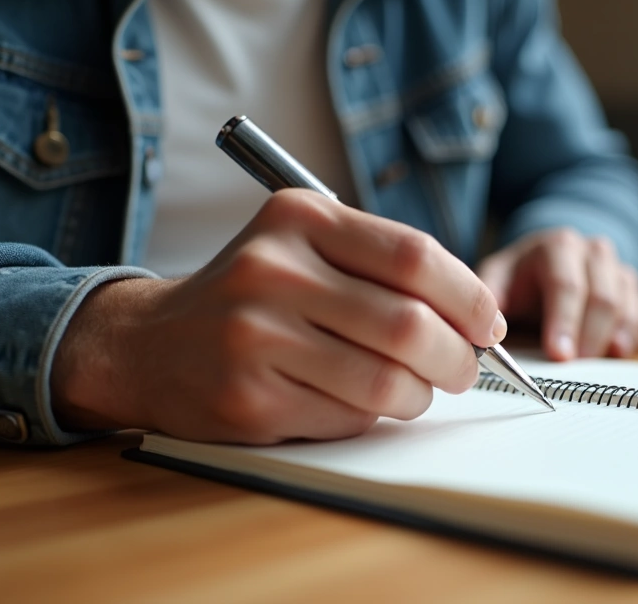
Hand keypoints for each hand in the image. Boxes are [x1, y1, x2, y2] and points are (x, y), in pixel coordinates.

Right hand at [51, 189, 504, 443]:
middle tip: (462, 369)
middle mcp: (273, 270)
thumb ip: (381, 265)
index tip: (490, 325)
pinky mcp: (248, 399)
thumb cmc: (251, 294)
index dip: (469, 297)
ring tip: (412, 390)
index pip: (414, 256)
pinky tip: (353, 403)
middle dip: (456, 358)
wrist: (148, 344)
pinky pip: (347, 419)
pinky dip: (370, 419)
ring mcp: (255, 337)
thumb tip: (476, 317)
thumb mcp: (303, 245)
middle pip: (409, 325)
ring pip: (386, 382)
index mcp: (299, 219)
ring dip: (418, 396)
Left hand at [477, 228, 637, 360]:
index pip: (566, 285)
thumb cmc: (520, 279)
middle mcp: (595, 253)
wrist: (549, 264)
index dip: (564, 321)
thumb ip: (488, 298)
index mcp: (558, 247)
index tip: (559, 354)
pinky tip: (622, 349)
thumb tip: (482, 327)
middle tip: (578, 366)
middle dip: (591, 336)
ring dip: (618, 336)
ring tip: (604, 359)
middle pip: (604, 297)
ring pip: (631, 304)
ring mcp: (620, 271)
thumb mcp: (496, 279)